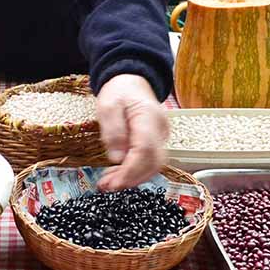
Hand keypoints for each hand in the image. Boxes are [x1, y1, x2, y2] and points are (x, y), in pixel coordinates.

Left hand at [95, 74, 167, 190]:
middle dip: (131, 179)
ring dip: (132, 178)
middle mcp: (160, 130)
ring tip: (109, 183)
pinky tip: (118, 175)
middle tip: (107, 187)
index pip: (144, 150)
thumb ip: (113, 131)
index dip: (130, 170)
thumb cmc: (119, 92)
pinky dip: (134, 172)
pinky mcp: (157, 143)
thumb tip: (117, 158)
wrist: (132, 82)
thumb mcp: (108, 106)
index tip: (114, 183)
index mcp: (148, 117)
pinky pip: (149, 162)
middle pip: (153, 163)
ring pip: (153, 166)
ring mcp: (161, 137)